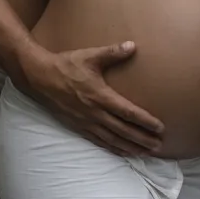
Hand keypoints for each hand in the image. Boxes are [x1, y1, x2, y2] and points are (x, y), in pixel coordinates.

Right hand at [17, 41, 164, 156]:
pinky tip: (123, 152)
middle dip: (142, 139)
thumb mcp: (90, 56)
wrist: (40, 78)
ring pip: (112, 139)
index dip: (145, 121)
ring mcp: (86, 122)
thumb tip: (132, 45)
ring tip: (146, 153)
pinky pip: (99, 141)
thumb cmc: (66, 65)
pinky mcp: (78, 126)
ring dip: (130, 147)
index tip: (160, 128)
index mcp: (100, 96)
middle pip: (123, 130)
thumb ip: (113, 53)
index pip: (128, 112)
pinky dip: (114, 148)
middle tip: (159, 147)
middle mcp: (94, 113)